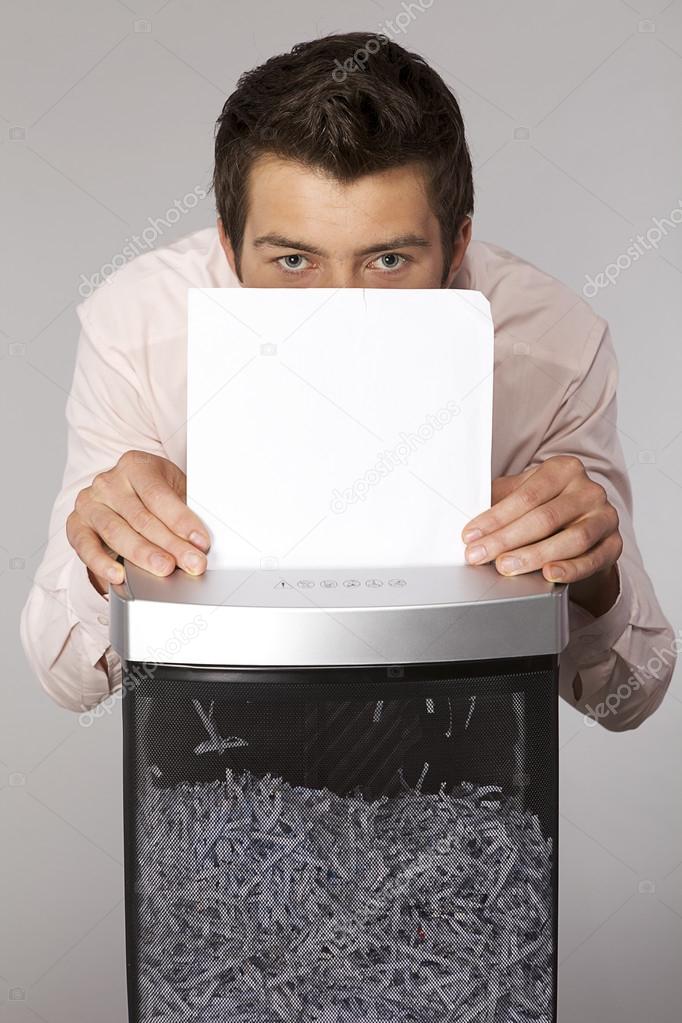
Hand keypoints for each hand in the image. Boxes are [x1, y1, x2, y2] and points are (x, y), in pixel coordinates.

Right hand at [66, 450, 209, 594]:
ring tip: (164, 569)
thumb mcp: (175, 492)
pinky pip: (85, 547)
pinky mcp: (76, 525)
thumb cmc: (155, 496)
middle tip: (191, 563)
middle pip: (141, 517)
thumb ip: (187, 511)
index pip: (159, 495)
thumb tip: (201, 540)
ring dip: (143, 555)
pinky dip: (101, 563)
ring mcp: (89, 503)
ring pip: (116, 532)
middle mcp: (108, 482)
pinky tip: (119, 575)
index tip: (200, 541)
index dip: (181, 520)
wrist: (126, 498)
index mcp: (136, 465)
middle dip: (170, 544)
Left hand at [461, 455, 621, 606]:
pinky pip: (593, 559)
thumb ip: (500, 501)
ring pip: (571, 539)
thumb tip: (471, 522)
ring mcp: (605, 516)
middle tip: (481, 555)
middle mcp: (589, 490)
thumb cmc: (547, 508)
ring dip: (535, 555)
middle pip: (545, 518)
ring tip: (507, 566)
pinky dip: (571, 569)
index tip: (471, 535)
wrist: (584, 527)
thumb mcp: (523, 495)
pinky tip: (550, 574)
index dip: (495, 518)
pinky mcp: (614, 544)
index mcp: (564, 469)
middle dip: (507, 539)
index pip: (526, 495)